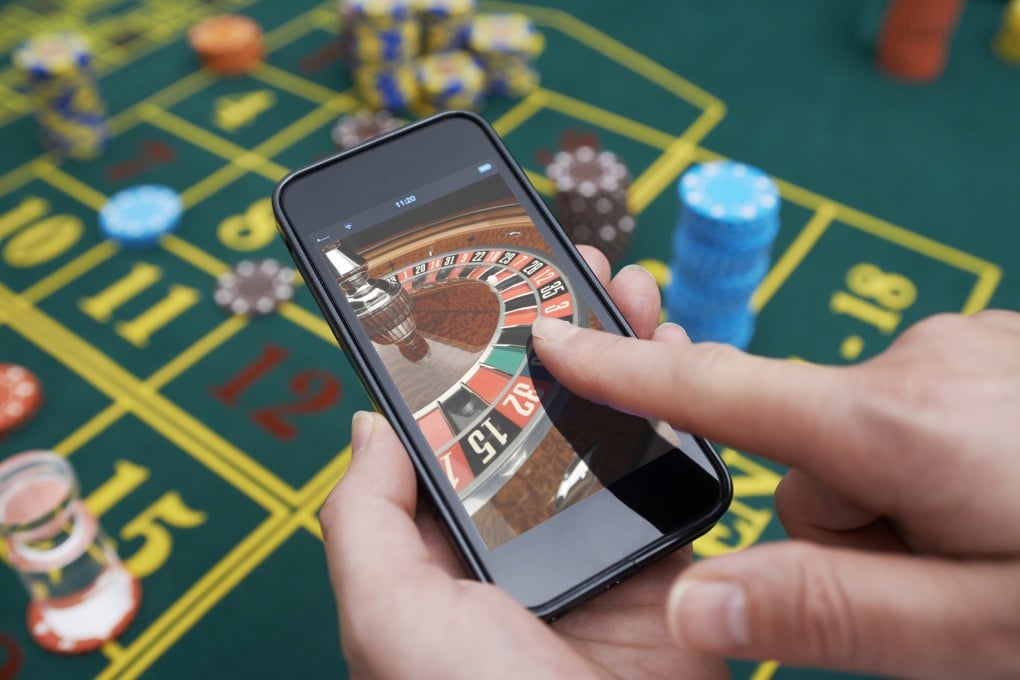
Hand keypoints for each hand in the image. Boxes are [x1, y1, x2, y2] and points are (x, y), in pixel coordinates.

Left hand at [319, 247, 728, 679]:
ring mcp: (602, 542)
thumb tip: (364, 422)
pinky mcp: (671, 564)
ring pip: (615, 425)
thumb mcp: (387, 613)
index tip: (489, 279)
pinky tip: (680, 354)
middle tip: (567, 262)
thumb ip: (364, 518)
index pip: (464, 422)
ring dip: (623, 351)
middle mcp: (529, 533)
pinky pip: (677, 470)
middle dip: (559, 331)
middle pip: (545, 410)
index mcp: (457, 539)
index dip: (475, 350)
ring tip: (625, 286)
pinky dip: (685, 409)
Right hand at [532, 306, 1019, 678]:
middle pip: (808, 448)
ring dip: (896, 494)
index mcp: (890, 425)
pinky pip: (917, 411)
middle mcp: (914, 363)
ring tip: (981, 545)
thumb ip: (826, 609)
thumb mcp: (976, 628)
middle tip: (931, 578)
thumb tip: (692, 607)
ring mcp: (960, 347)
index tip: (553, 340)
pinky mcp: (991, 352)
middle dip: (842, 517)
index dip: (619, 369)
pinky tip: (1001, 497)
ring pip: (866, 436)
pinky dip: (936, 461)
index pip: (712, 390)